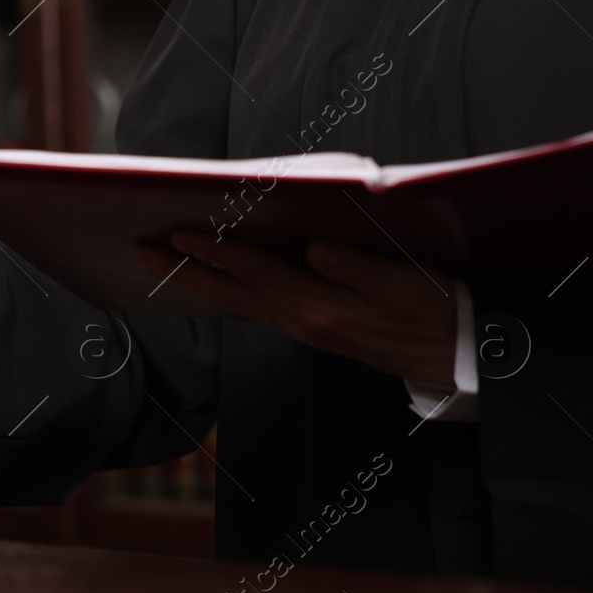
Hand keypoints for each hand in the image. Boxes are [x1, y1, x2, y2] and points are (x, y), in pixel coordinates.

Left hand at [136, 233, 455, 390]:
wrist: (453, 357)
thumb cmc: (433, 310)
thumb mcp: (406, 286)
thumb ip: (361, 269)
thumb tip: (318, 252)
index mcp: (321, 306)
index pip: (256, 272)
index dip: (217, 251)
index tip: (178, 235)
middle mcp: (302, 321)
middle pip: (232, 292)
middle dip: (184, 271)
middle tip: (138, 251)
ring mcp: (303, 328)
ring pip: (238, 303)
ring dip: (197, 282)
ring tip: (159, 264)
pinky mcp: (310, 329)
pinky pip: (254, 310)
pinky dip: (226, 294)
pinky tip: (211, 284)